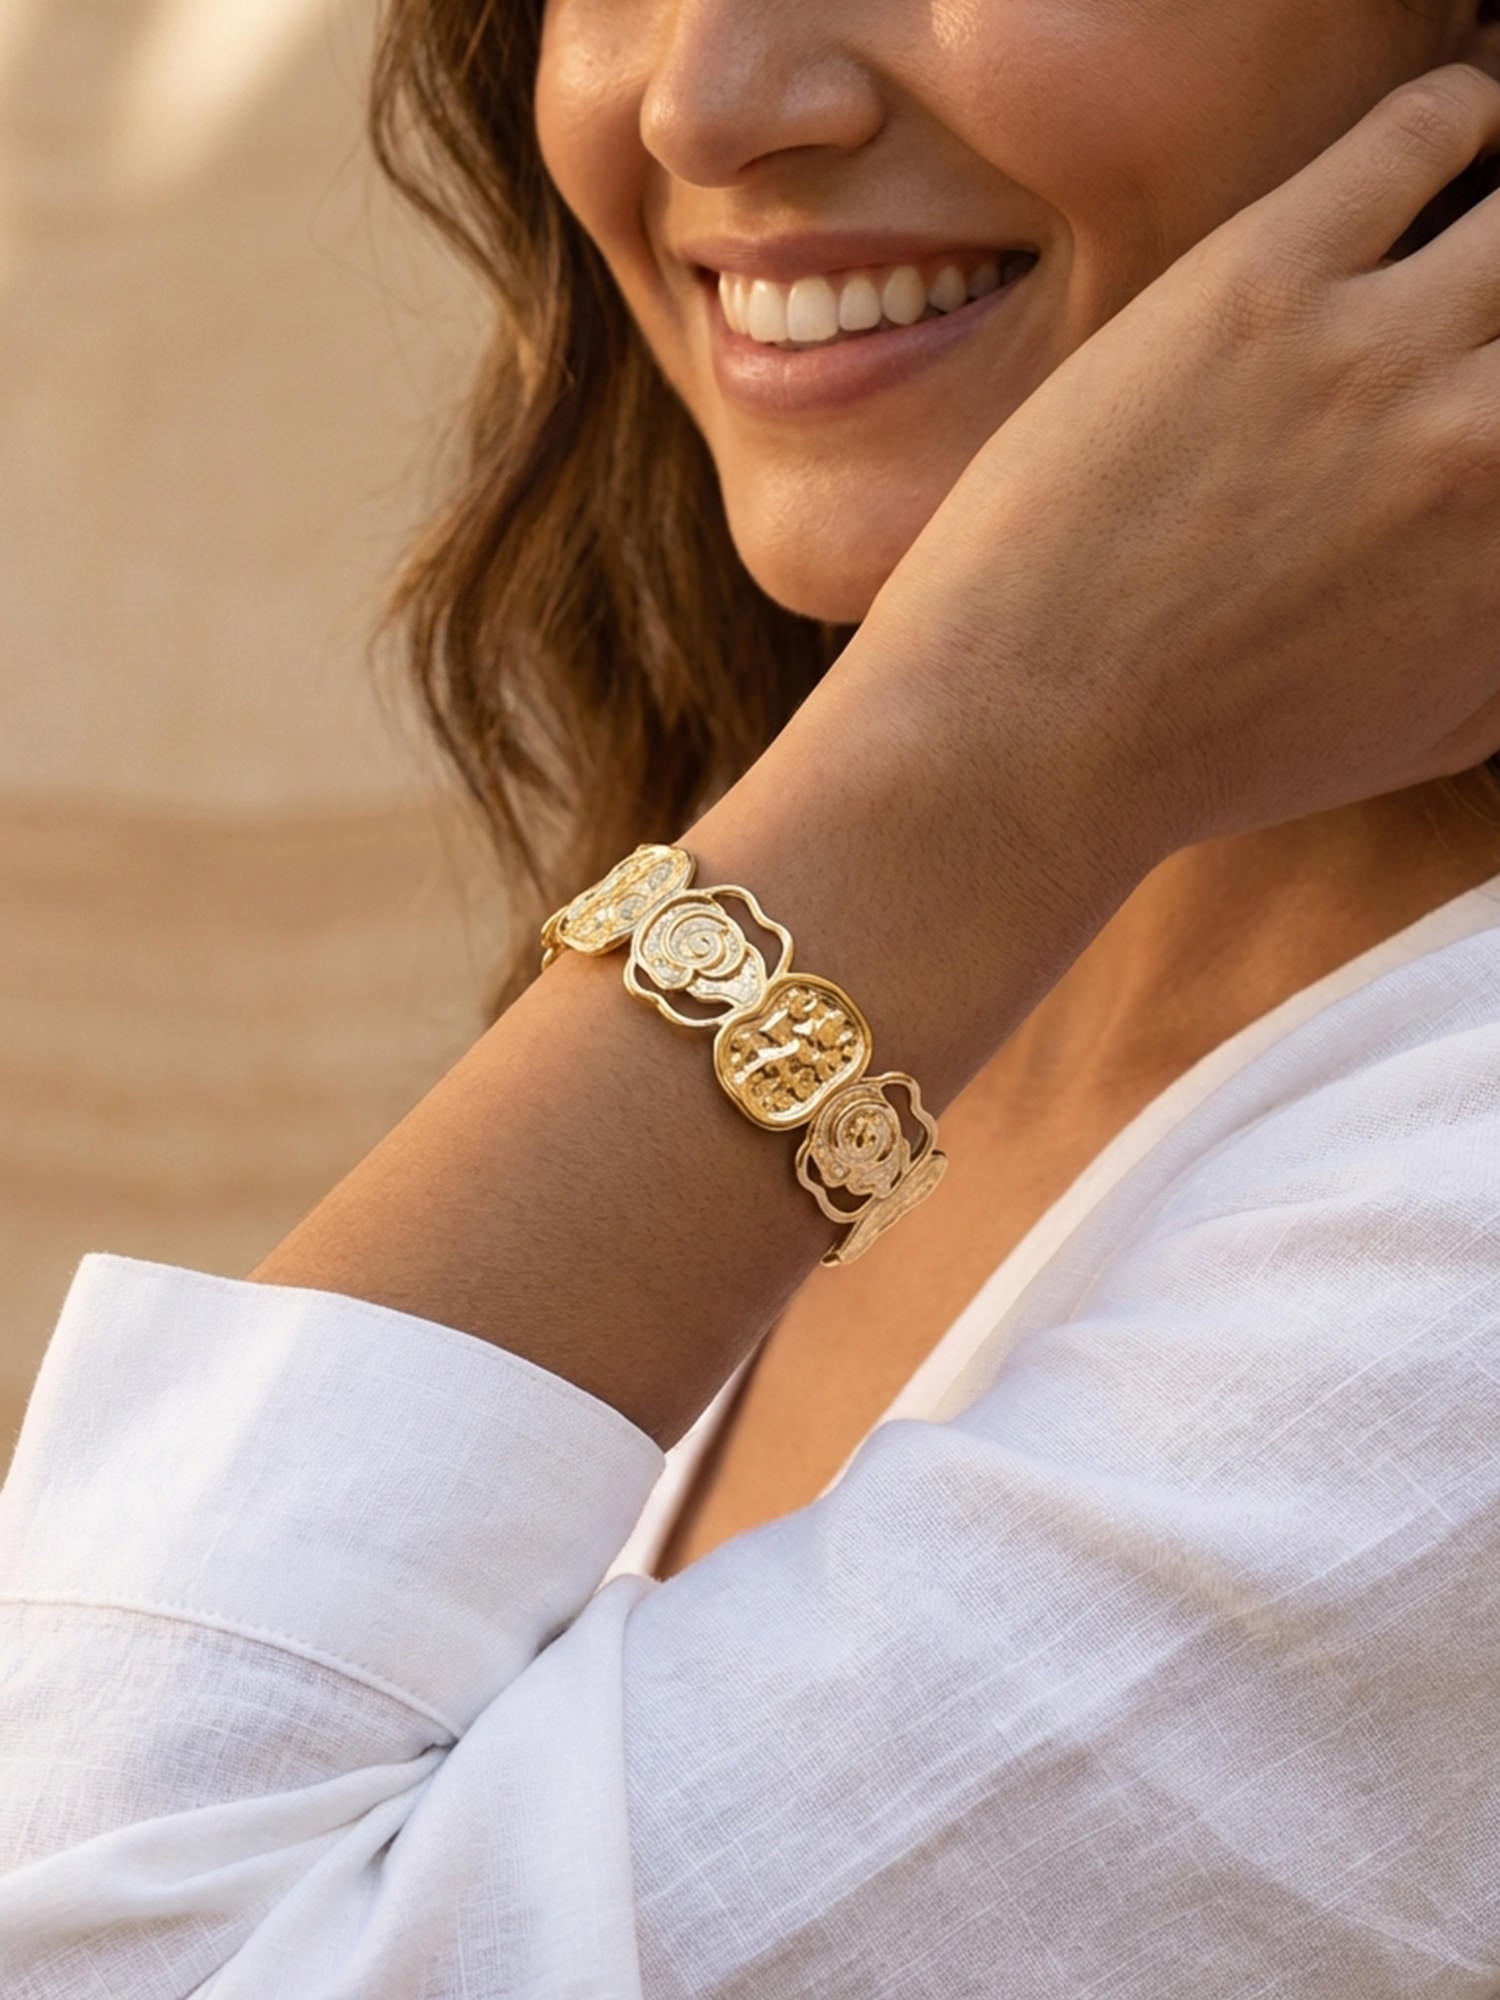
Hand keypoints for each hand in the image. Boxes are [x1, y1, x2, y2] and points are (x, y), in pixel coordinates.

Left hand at [854, 61, 1499, 860]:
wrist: (1026, 734)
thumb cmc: (1209, 756)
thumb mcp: (1421, 733)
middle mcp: (1485, 445)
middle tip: (1494, 316)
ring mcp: (1377, 352)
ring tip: (1495, 202)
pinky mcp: (1261, 281)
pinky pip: (1420, 131)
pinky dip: (1464, 112)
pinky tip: (1457, 133)